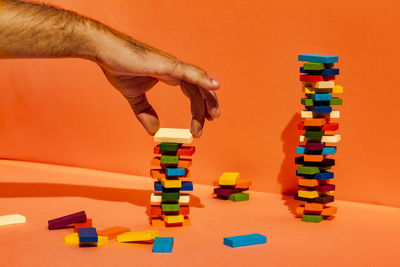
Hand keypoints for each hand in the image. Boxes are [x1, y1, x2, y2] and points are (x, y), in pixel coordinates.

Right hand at [94, 31, 219, 136]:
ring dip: (207, 99)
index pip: (191, 92)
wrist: (104, 51)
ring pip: (198, 83)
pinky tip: (214, 86)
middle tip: (212, 120)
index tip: (201, 123)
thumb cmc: (118, 66)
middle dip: (207, 105)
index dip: (198, 107)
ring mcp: (172, 66)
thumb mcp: (134, 96)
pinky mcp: (166, 65)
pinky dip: (203, 79)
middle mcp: (175, 69)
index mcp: (169, 75)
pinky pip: (189, 73)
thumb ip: (145, 112)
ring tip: (213, 115)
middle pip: (198, 89)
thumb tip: (154, 130)